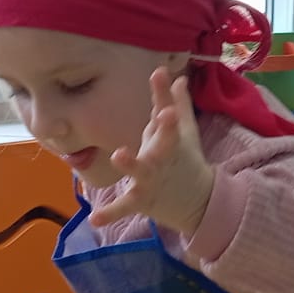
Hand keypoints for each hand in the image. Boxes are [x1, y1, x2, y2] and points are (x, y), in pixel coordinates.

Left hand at [89, 66, 214, 236]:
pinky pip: (125, 207)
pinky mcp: (143, 200)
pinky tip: (94, 219)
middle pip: (164, 141)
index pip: (168, 112)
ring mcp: (153, 179)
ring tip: (118, 154)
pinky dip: (111, 214)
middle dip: (165, 128)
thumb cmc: (187, 161)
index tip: (160, 73)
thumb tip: (178, 77)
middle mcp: (164, 157)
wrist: (199, 202)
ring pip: (141, 172)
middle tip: (164, 114)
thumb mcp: (186, 133)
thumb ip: (179, 105)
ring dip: (131, 164)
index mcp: (172, 139)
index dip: (163, 93)